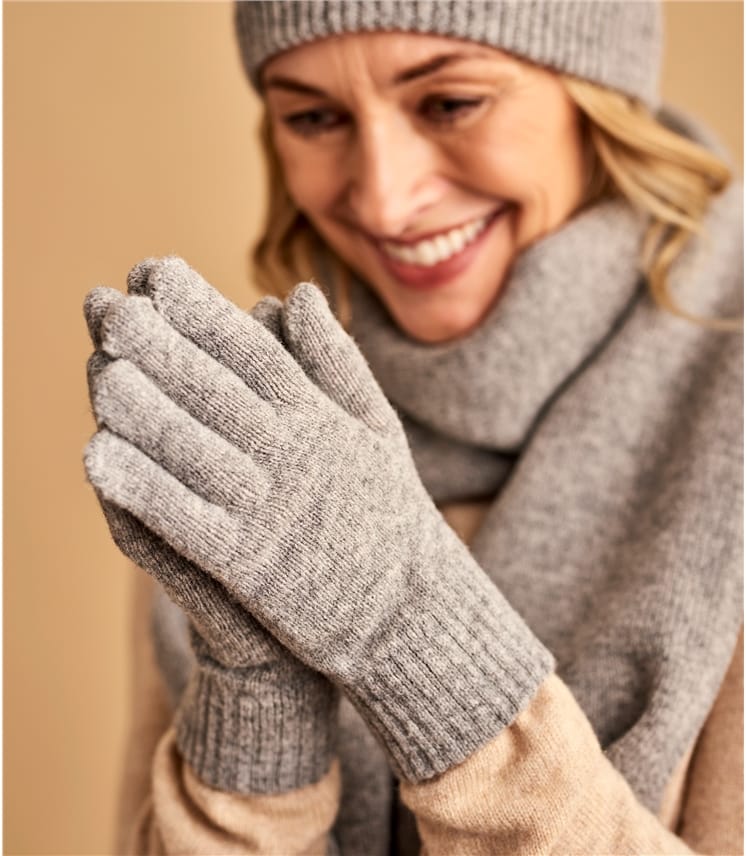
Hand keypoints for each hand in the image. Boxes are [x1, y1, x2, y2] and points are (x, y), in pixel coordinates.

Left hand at [84, 257, 553, 781]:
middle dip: (160, 347)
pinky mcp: (247, 565)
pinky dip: (140, 488)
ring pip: (194, 449)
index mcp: (321, 420)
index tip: (156, 275)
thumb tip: (299, 293)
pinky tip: (98, 458)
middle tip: (110, 309)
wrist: (407, 608)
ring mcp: (268, 510)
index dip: (201, 311)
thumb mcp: (377, 427)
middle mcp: (292, 456)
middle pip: (217, 391)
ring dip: (142, 410)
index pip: (255, 352)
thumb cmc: (388, 513)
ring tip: (99, 372)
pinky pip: (184, 519)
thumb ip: (336, 361)